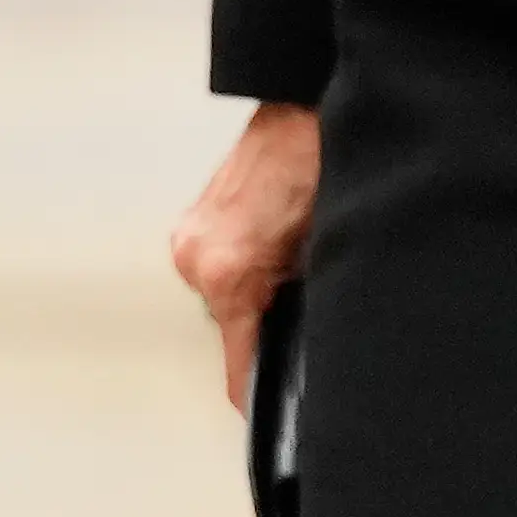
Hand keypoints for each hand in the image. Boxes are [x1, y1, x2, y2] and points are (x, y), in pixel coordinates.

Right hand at [170, 99, 320, 408]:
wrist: (303, 105)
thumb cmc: (320, 160)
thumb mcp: (327, 244)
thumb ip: (307, 297)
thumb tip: (306, 334)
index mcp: (228, 271)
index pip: (238, 360)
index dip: (257, 391)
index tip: (266, 412)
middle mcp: (196, 258)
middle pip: (232, 326)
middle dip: (267, 322)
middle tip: (305, 299)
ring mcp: (189, 238)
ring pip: (227, 294)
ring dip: (257, 289)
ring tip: (294, 255)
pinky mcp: (193, 221)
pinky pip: (219, 263)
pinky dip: (246, 262)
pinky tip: (277, 238)